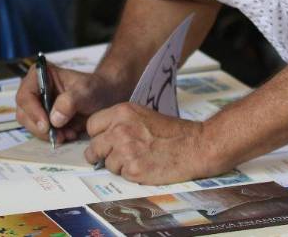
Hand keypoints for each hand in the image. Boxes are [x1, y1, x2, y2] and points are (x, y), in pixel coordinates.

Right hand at [15, 64, 127, 144]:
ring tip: (68, 134)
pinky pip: (40, 132)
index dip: (33, 112)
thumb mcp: (86, 91)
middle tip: (60, 135)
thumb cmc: (95, 88)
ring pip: (30, 125)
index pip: (25, 95)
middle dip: (41, 127)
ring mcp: (37, 104)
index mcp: (40, 74)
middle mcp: (34, 89)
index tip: (47, 126)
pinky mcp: (43, 118)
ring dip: (47, 134)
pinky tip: (68, 134)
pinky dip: (52, 137)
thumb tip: (54, 119)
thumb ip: (70, 101)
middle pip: (24, 113)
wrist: (105, 97)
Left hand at [84, 102, 216, 184]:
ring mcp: (125, 149)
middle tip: (114, 156)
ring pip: (106, 163)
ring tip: (138, 159)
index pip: (92, 125)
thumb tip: (103, 136)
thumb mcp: (143, 115)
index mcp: (122, 112)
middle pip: (94, 147)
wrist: (195, 145)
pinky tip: (144, 166)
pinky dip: (130, 174)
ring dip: (118, 165)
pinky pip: (120, 175)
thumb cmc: (172, 132)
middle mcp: (120, 129)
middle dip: (101, 153)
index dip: (98, 135)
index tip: (103, 141)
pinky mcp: (133, 168)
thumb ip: (121, 122)